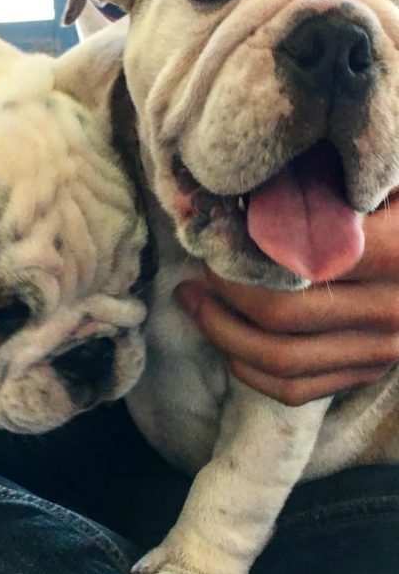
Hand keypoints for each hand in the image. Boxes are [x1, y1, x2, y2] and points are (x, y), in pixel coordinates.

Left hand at [176, 193, 398, 405]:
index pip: (295, 264)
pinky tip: (224, 337)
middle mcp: (392, 309)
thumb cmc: (393, 206)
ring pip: (281, 362)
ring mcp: (380, 350)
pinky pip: (294, 390)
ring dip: (222, 333)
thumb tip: (248, 191)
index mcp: (396, 252)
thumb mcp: (369, 183)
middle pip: (280, 315)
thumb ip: (324, 184)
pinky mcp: (365, 373)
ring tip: (194, 300)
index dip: (242, 254)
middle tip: (198, 270)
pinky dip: (248, 368)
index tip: (215, 238)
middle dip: (221, 294)